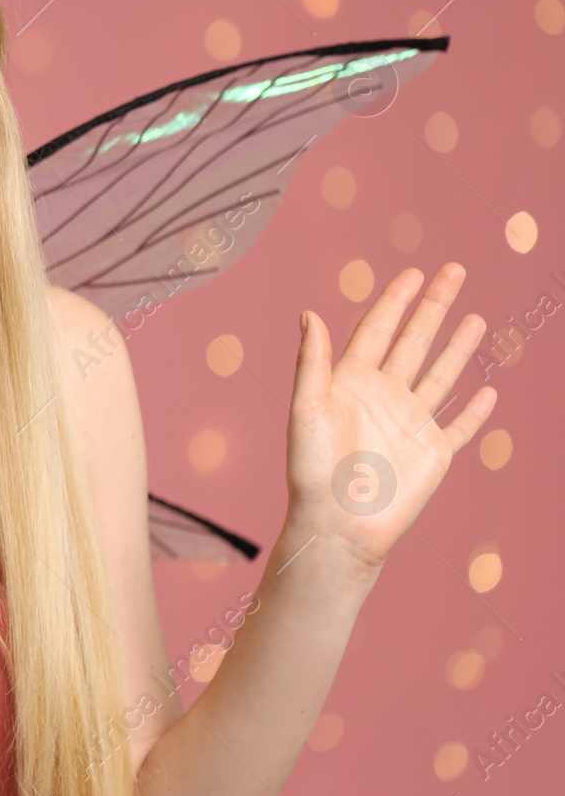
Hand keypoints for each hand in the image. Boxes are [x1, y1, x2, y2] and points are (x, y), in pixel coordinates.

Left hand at [284, 263, 497, 574]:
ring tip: (475, 317)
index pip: (378, 329)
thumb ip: (312, 362)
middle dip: (434, 306)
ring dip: (458, 347)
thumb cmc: (311, 470)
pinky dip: (475, 410)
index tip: (413, 272)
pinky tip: (489, 390)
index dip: (395, 300)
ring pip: (441, 375)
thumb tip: (309, 313)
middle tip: (455, 271)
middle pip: (414, 340)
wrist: (337, 524)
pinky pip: (459, 426)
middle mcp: (383, 396)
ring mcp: (410, 423)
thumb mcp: (306, 409)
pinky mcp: (433, 453)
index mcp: (351, 381)